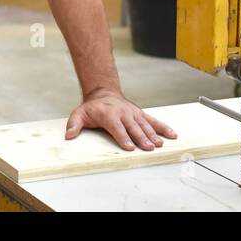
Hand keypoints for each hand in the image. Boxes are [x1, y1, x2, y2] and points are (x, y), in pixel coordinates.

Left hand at [64, 89, 178, 151]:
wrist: (104, 93)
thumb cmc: (92, 108)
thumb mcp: (79, 114)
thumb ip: (74, 125)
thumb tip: (68, 136)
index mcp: (109, 115)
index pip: (117, 127)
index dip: (123, 137)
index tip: (129, 146)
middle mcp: (123, 113)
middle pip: (133, 128)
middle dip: (141, 138)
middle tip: (149, 148)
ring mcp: (133, 114)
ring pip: (145, 125)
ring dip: (153, 135)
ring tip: (160, 144)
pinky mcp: (140, 114)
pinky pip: (153, 121)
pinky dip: (163, 128)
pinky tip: (172, 135)